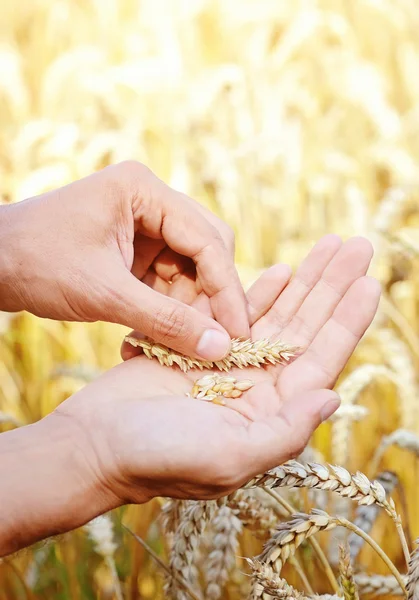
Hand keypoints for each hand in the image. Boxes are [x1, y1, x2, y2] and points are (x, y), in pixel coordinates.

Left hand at [0, 162, 247, 359]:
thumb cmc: (38, 264)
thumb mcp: (104, 294)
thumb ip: (166, 321)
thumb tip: (220, 348)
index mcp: (144, 191)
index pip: (207, 240)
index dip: (228, 290)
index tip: (239, 333)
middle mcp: (150, 202)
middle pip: (207, 251)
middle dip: (211, 298)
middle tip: (217, 342)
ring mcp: (144, 226)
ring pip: (191, 271)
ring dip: (189, 310)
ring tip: (180, 347)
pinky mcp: (136, 250)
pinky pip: (169, 281)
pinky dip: (168, 310)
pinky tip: (153, 337)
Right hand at [57, 235, 379, 503]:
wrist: (97, 444)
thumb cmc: (158, 458)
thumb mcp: (228, 456)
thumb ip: (284, 431)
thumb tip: (332, 398)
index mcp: (271, 413)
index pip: (321, 359)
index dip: (347, 320)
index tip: (370, 281)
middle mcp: (258, 387)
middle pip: (306, 327)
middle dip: (332, 286)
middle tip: (358, 246)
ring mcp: (231, 364)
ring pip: (278, 314)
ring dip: (305, 280)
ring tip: (330, 246)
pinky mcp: (201, 347)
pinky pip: (239, 313)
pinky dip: (262, 291)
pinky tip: (283, 270)